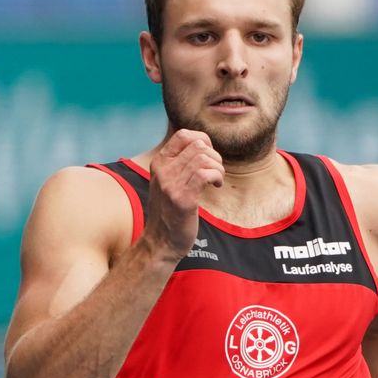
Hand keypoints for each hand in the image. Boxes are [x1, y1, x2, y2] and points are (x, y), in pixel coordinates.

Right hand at [144, 129, 222, 258]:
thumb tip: (202, 145)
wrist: (161, 242)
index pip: (183, 135)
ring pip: (204, 158)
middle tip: (215, 174)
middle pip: (198, 146)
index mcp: (159, 163)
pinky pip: (205, 174)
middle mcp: (163, 170)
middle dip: (215, 157)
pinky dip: (216, 177)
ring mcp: (171, 184)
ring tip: (215, 181)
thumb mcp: (168, 182)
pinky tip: (215, 186)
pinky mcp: (183, 199)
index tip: (208, 157)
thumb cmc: (170, 212)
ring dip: (217, 169)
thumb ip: (179, 164)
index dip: (203, 140)